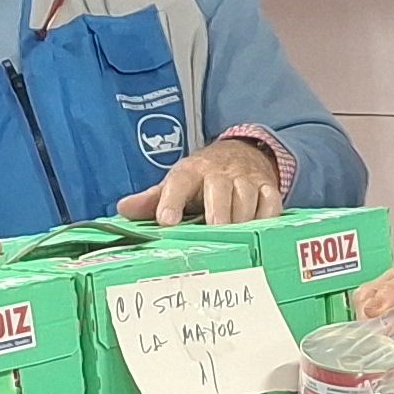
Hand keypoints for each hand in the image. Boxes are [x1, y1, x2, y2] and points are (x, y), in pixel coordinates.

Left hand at [119, 137, 283, 226]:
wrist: (241, 153)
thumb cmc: (202, 179)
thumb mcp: (177, 183)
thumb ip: (151, 200)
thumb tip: (122, 209)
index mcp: (191, 171)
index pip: (179, 182)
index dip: (171, 200)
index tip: (166, 221)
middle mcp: (219, 172)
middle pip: (219, 189)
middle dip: (217, 211)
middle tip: (214, 231)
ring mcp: (246, 178)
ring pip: (247, 197)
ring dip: (242, 219)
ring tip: (236, 239)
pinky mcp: (268, 186)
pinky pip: (272, 202)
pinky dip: (267, 217)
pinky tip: (260, 231)